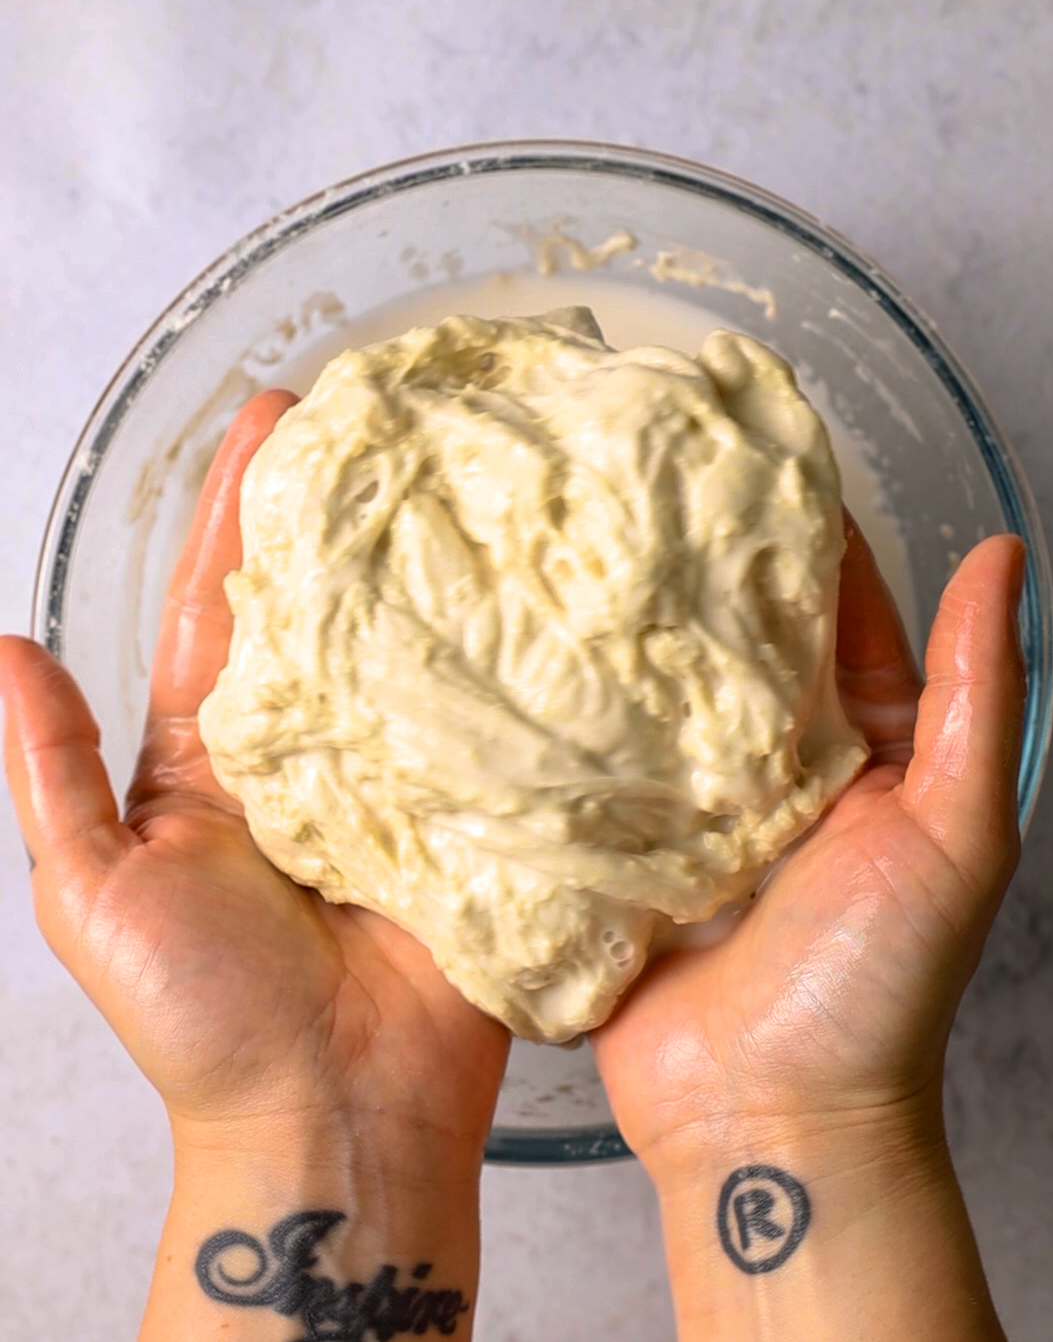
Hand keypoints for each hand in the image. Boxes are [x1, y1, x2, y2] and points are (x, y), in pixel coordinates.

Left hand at [0, 391, 508, 1162]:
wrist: (327, 1116)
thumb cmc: (203, 1020)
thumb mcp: (92, 891)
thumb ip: (54, 773)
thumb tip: (4, 652)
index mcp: (217, 762)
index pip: (226, 611)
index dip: (240, 519)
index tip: (268, 423)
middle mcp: (312, 756)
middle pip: (330, 612)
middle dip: (346, 514)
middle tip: (375, 414)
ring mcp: (399, 782)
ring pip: (412, 655)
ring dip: (430, 569)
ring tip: (456, 470)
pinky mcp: (474, 818)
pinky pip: (485, 729)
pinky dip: (500, 664)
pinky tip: (523, 590)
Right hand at [593, 524, 1026, 1169]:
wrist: (771, 1122)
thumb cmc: (876, 989)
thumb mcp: (954, 830)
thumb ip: (976, 695)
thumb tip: (1006, 558)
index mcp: (866, 755)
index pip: (841, 622)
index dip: (812, 545)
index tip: (761, 463)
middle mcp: (778, 773)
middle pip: (739, 652)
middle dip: (703, 581)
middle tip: (645, 491)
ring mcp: (695, 812)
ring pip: (663, 703)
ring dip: (629, 646)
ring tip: (577, 557)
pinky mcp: (624, 854)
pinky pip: (599, 774)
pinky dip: (573, 728)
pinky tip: (530, 667)